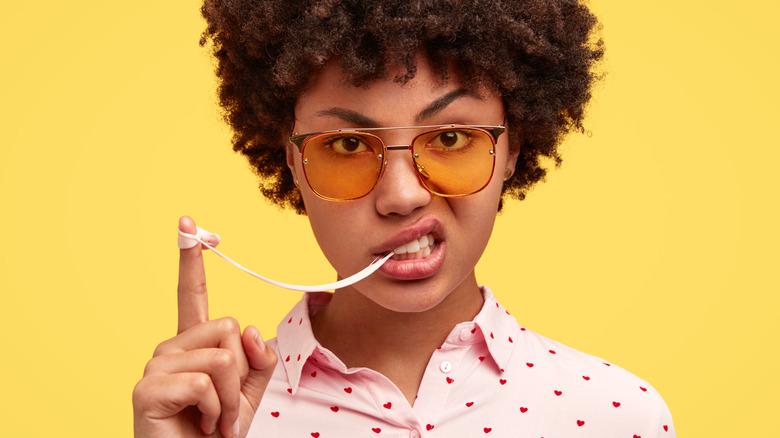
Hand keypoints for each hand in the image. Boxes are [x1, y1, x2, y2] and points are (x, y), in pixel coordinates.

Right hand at [133, 216, 277, 436]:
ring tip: (213, 419)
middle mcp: (169, 348)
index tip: (188, 222)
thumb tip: (250, 329)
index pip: (193, 294)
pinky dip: (217, 410)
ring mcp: (155, 366)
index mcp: (193, 345)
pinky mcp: (147, 389)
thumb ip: (257, 357)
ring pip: (223, 356)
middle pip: (229, 327)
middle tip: (224, 406)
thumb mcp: (250, 391)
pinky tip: (203, 426)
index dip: (191, 260)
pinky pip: (205, 381)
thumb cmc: (218, 432)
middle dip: (240, 372)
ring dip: (230, 397)